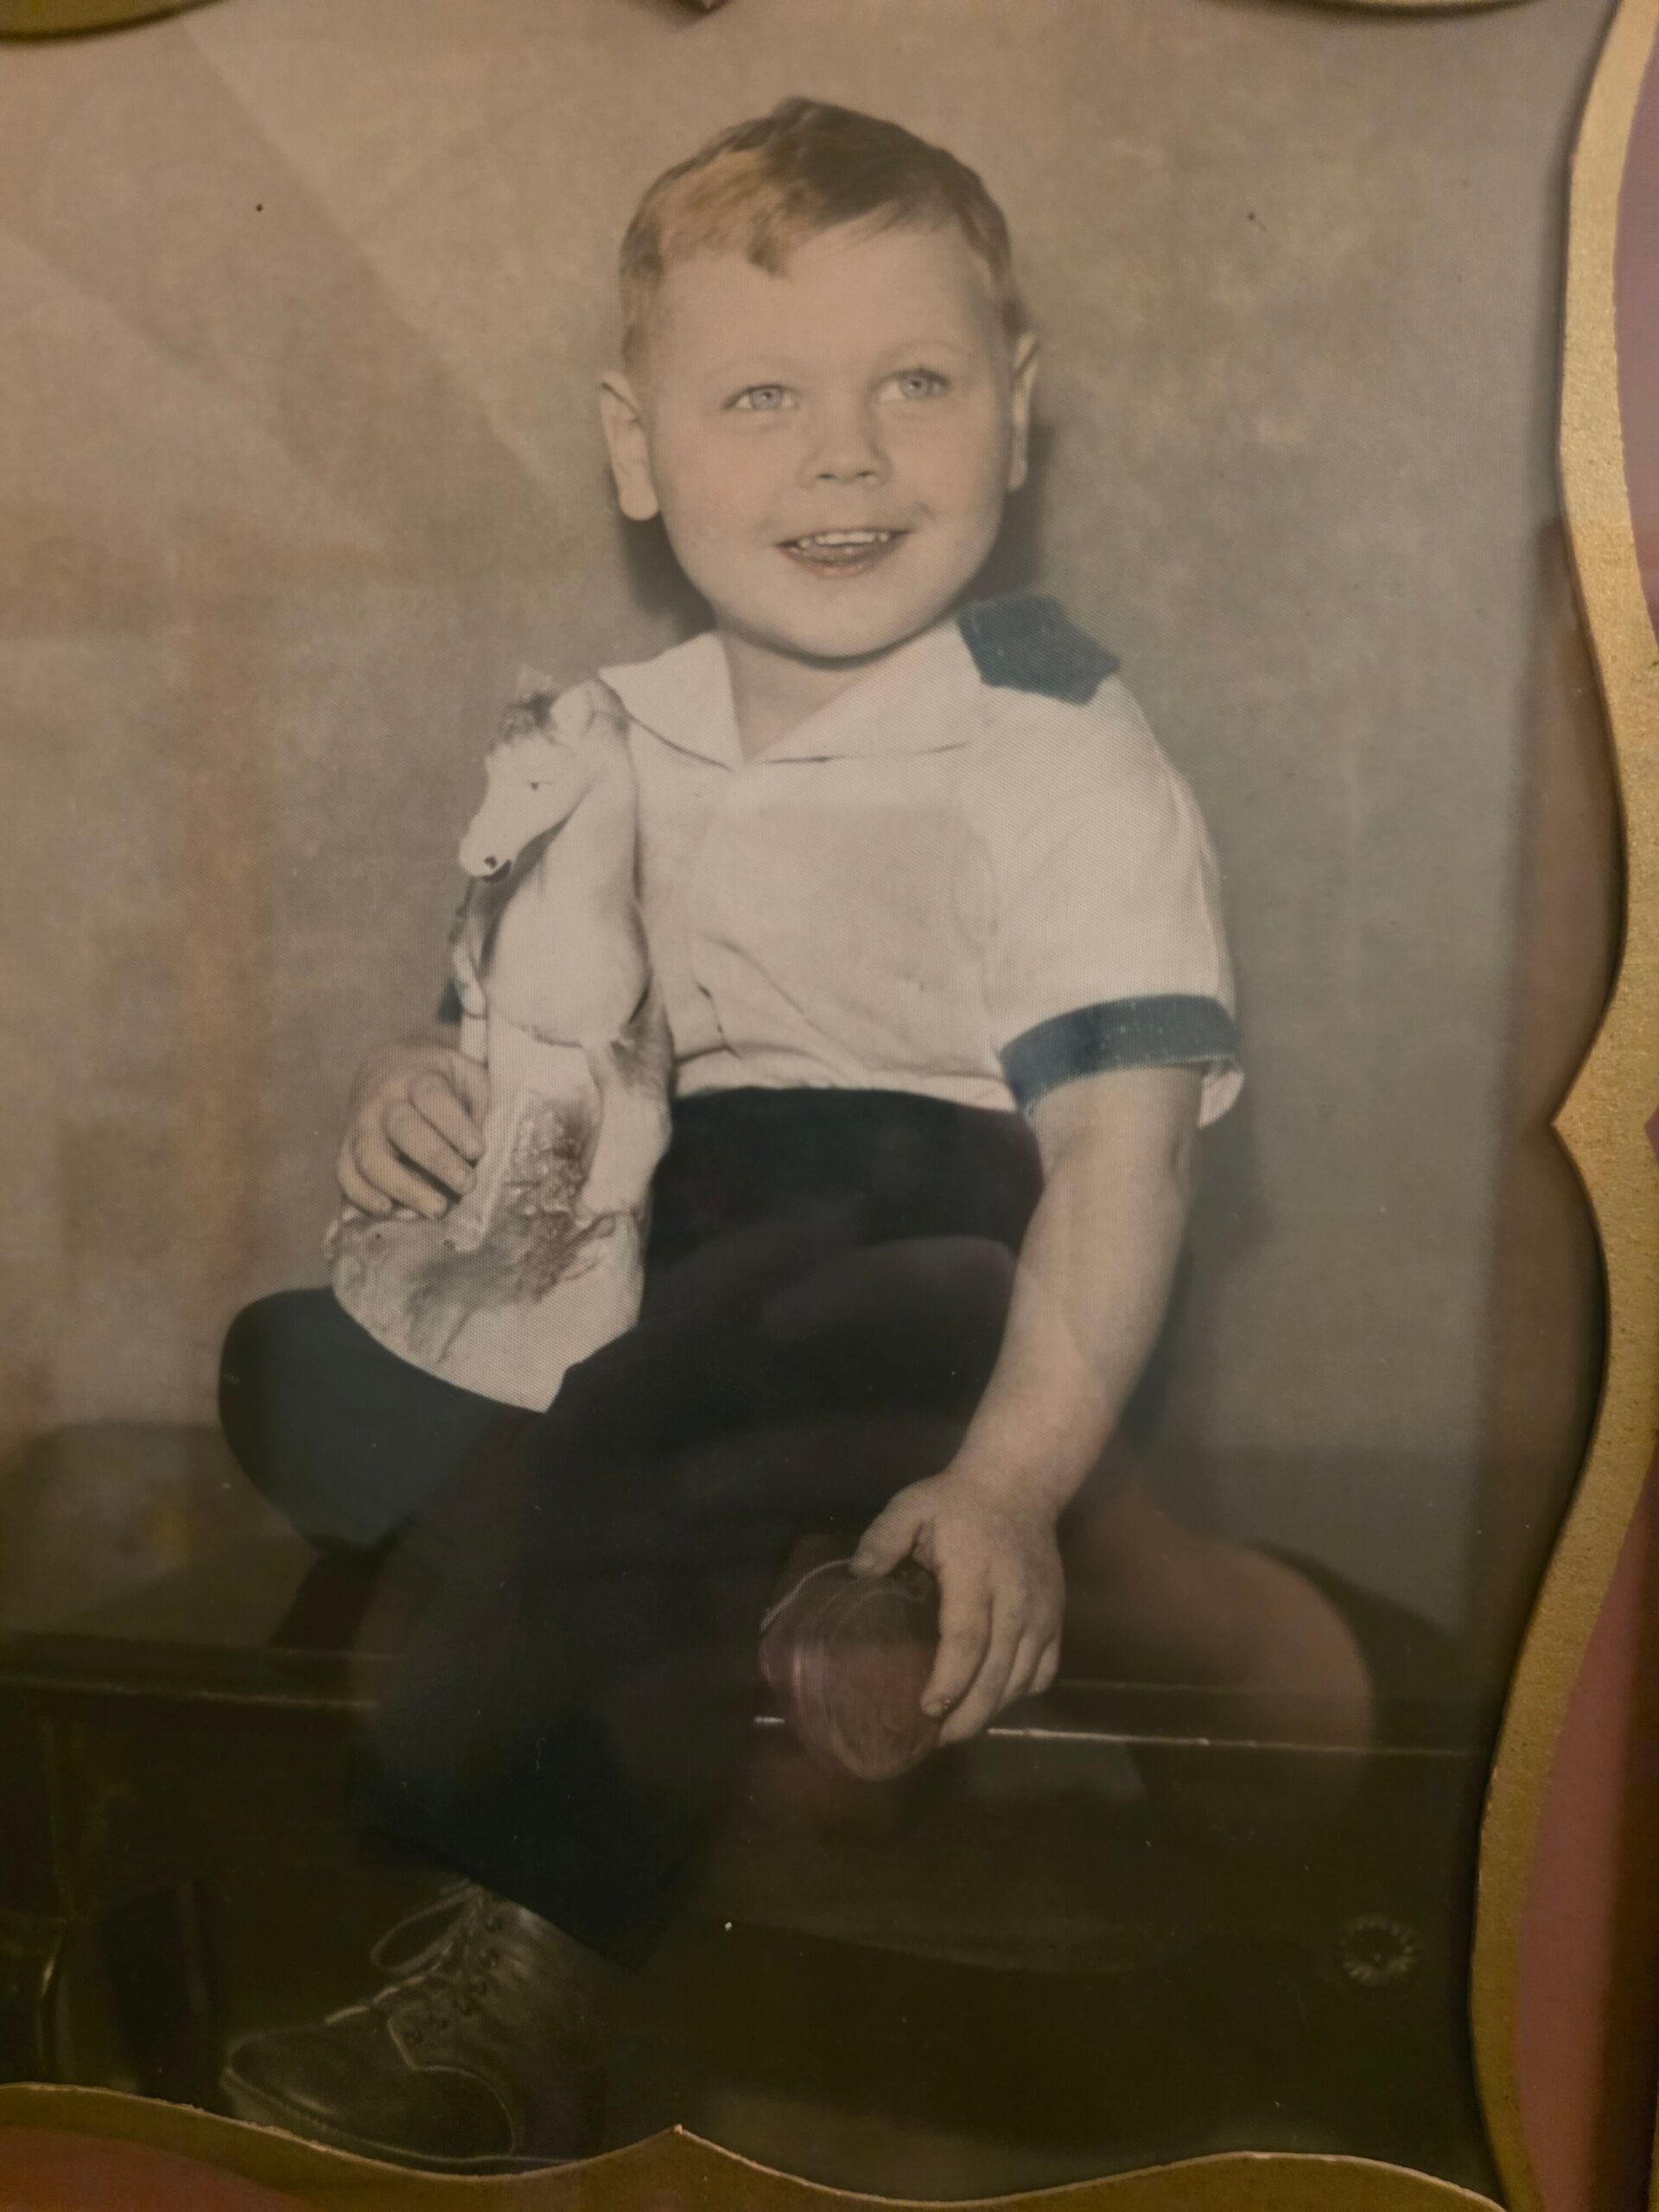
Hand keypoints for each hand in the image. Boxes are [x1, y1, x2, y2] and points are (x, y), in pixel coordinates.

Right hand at [336, 1040, 488, 1219]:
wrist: (387, 1068)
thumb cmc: (439, 1079)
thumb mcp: (466, 1074)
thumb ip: (479, 1105)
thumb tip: (481, 1152)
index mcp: (417, 1077)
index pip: (433, 1097)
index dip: (455, 1125)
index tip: (478, 1151)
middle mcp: (383, 1101)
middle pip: (404, 1129)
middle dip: (436, 1160)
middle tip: (466, 1184)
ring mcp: (360, 1126)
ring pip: (372, 1158)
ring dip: (403, 1187)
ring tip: (437, 1209)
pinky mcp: (345, 1148)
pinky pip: (345, 1175)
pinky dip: (363, 1196)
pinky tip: (389, 1211)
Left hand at [851, 1469, 1063, 1744]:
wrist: (1019, 1485)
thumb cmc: (955, 1502)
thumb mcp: (911, 1507)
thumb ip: (882, 1540)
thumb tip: (855, 1579)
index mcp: (975, 1574)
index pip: (967, 1640)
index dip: (950, 1681)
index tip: (927, 1708)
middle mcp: (1015, 1599)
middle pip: (998, 1671)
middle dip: (970, 1713)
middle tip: (939, 1738)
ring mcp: (1042, 1611)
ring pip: (1024, 1677)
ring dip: (993, 1709)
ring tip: (960, 1725)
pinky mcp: (1056, 1616)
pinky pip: (1045, 1669)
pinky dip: (1022, 1692)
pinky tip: (995, 1700)